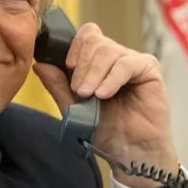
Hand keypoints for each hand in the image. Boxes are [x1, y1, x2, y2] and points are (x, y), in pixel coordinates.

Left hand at [32, 22, 177, 187]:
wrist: (130, 152)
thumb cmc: (105, 131)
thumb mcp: (74, 108)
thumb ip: (58, 85)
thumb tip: (39, 64)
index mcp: (97, 61)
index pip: (85, 36)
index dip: (73, 48)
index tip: (66, 68)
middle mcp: (115, 56)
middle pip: (94, 40)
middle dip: (81, 65)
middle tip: (78, 90)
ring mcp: (132, 61)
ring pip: (108, 50)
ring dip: (94, 73)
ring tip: (89, 95)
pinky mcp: (148, 69)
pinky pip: (126, 64)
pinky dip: (111, 79)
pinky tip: (104, 94)